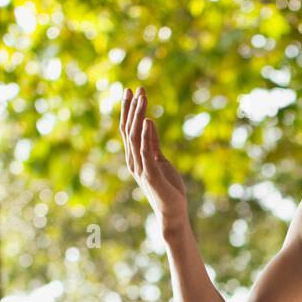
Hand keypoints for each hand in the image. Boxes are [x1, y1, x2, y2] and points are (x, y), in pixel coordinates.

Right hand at [120, 86, 187, 228]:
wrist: (173, 213)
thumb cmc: (168, 189)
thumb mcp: (161, 161)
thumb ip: (153, 144)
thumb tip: (148, 122)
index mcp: (135, 157)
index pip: (127, 129)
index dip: (128, 110)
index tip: (132, 91)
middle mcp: (134, 161)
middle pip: (128, 129)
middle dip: (131, 108)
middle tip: (134, 88)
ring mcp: (141, 168)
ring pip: (135, 137)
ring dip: (138, 116)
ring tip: (143, 97)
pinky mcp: (151, 175)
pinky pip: (146, 152)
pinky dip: (146, 135)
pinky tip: (148, 121)